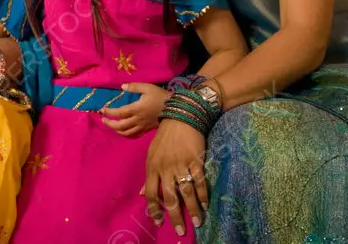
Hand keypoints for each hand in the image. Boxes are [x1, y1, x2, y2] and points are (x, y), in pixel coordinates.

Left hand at [100, 83, 170, 136]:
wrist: (175, 108)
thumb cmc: (160, 96)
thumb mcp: (148, 87)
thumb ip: (134, 86)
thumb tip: (122, 86)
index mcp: (136, 109)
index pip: (119, 113)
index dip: (109, 112)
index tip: (102, 109)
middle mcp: (137, 120)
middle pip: (120, 125)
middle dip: (109, 123)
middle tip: (103, 118)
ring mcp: (142, 126)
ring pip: (126, 133)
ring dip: (116, 130)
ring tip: (111, 125)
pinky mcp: (147, 130)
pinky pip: (134, 136)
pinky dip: (126, 135)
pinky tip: (123, 132)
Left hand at [143, 119, 208, 236]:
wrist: (181, 118)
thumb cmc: (165, 138)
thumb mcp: (151, 154)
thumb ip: (150, 175)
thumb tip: (141, 194)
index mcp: (152, 167)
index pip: (150, 192)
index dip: (154, 209)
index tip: (158, 221)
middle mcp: (165, 168)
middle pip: (170, 197)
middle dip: (175, 216)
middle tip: (180, 231)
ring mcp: (181, 164)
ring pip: (186, 191)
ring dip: (192, 209)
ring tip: (198, 221)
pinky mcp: (195, 160)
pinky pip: (200, 181)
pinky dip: (203, 194)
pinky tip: (206, 204)